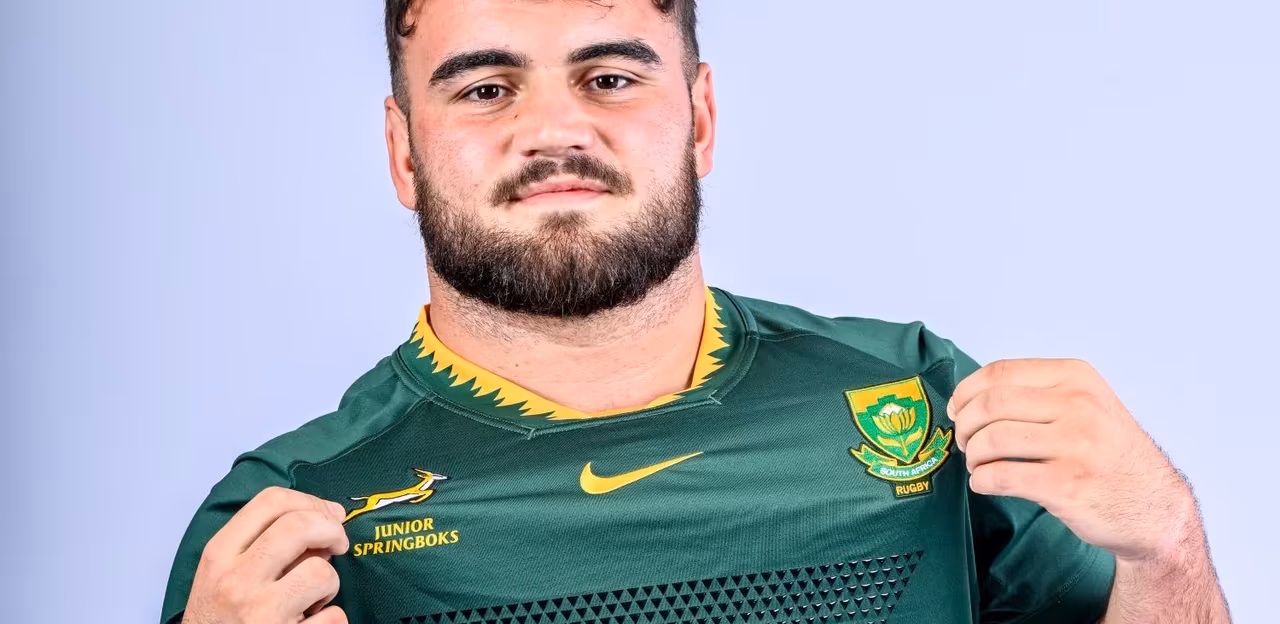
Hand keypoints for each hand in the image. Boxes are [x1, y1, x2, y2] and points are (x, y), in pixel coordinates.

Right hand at [183, 486, 350, 623]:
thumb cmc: (220, 617)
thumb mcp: (222, 572)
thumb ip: (262, 542)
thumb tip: (327, 520)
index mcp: (219, 555)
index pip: (271, 501)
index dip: (311, 502)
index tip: (327, 515)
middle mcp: (236, 581)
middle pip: (300, 526)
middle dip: (332, 529)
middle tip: (338, 544)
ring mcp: (259, 613)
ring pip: (322, 572)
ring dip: (330, 582)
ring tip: (314, 596)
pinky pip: (333, 617)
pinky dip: (331, 618)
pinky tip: (312, 622)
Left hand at [948, 358, 1197, 562]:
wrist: (1155, 508)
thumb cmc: (1111, 456)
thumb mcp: (1089, 405)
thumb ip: (1040, 393)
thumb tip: (972, 396)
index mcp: (1078, 378)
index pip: (1000, 372)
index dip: (966, 391)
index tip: (957, 409)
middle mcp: (1079, 406)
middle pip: (990, 404)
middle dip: (965, 425)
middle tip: (965, 443)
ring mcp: (1075, 445)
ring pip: (991, 439)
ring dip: (972, 455)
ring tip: (978, 465)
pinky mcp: (1066, 485)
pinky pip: (1000, 476)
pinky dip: (981, 481)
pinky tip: (985, 484)